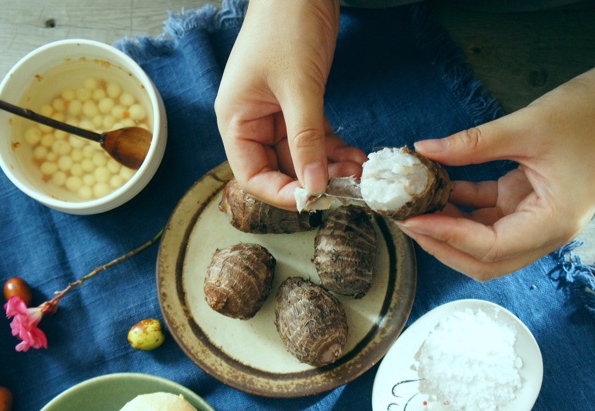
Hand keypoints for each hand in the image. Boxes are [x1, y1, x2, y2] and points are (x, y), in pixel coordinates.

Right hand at [214, 0, 366, 208]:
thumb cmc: (287, 27)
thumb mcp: (298, 86)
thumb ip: (306, 138)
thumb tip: (314, 185)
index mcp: (236, 119)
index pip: (251, 174)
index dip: (279, 192)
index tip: (312, 199)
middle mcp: (252, 121)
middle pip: (278, 168)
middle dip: (312, 179)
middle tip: (348, 186)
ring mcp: (275, 113)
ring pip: (301, 155)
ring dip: (329, 165)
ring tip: (359, 171)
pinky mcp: (298, 103)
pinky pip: (314, 137)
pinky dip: (333, 148)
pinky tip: (356, 155)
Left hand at [397, 53, 594, 280]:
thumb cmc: (591, 113)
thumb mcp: (527, 125)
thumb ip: (472, 144)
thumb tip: (425, 151)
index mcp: (553, 222)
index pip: (490, 247)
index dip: (447, 236)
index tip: (413, 220)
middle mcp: (544, 230)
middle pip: (484, 259)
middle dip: (443, 244)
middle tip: (408, 222)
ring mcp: (534, 217)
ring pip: (481, 240)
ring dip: (448, 226)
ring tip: (415, 205)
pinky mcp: (525, 200)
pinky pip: (486, 213)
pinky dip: (460, 205)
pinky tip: (436, 187)